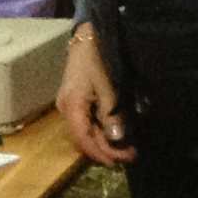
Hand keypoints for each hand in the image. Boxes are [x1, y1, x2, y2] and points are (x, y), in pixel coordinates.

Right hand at [57, 26, 130, 165]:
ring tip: (126, 149)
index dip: (100, 152)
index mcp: (72, 106)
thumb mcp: (108, 85)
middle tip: (130, 157)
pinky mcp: (77, 99)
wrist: (89, 35)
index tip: (120, 162)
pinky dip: (101, 130)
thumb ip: (111, 112)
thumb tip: (116, 138)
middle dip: (106, 150)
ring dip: (104, 142)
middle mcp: (67, 108)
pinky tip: (115, 134)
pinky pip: (87, 121)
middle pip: (84, 137)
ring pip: (86, 130)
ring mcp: (70, 104)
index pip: (83, 138)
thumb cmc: (99, 58)